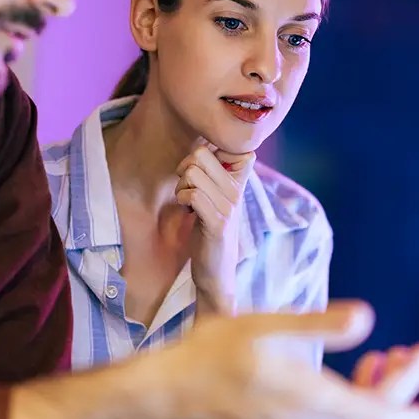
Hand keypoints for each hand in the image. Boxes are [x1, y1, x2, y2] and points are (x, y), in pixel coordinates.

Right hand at [161, 301, 418, 418]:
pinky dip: (350, 401)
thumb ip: (320, 325)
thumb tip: (368, 319)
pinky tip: (345, 376)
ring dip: (377, 391)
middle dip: (403, 387)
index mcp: (314, 404)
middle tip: (418, 350)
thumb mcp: (265, 327)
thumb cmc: (211, 357)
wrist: (167, 398)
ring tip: (385, 355)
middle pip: (376, 418)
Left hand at [174, 144, 254, 315]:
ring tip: (186, 201)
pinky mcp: (217, 223)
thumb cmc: (209, 233)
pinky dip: (182, 199)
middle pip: (201, 154)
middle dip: (184, 167)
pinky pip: (193, 195)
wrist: (216, 272)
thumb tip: (199, 150)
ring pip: (192, 173)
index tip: (200, 170)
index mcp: (238, 183)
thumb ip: (212, 175)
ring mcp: (229, 206)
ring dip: (180, 186)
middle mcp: (236, 191)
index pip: (231, 146)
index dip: (207, 151)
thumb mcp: (215, 200)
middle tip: (186, 187)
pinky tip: (187, 210)